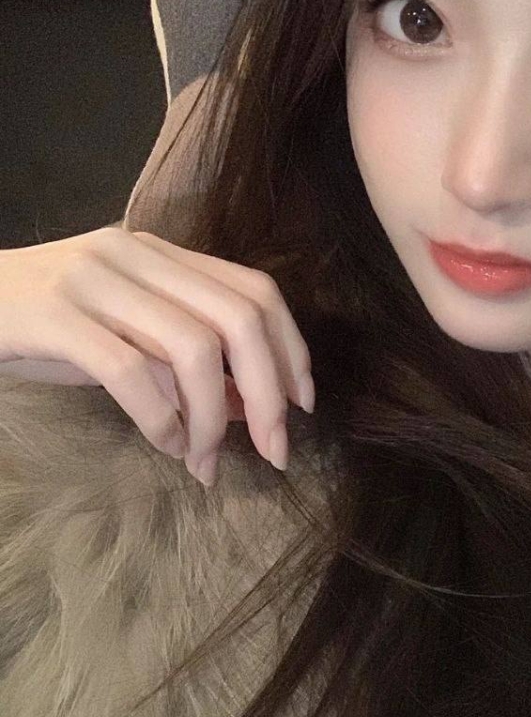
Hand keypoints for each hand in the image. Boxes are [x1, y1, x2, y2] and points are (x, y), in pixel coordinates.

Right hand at [0, 226, 313, 486]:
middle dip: (269, 392)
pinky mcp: (53, 315)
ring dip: (214, 419)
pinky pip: (129, 372)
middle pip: (239, 318)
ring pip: (192, 347)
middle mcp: (136, 254)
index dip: (291, 349)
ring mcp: (93, 280)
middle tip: (276, 450)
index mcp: (162, 254)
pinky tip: (166, 447)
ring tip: (205, 462)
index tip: (301, 405)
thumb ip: (187, 361)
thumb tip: (256, 408)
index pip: (255, 291)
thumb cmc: (44, 329)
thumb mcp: (126, 336)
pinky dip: (161, 419)